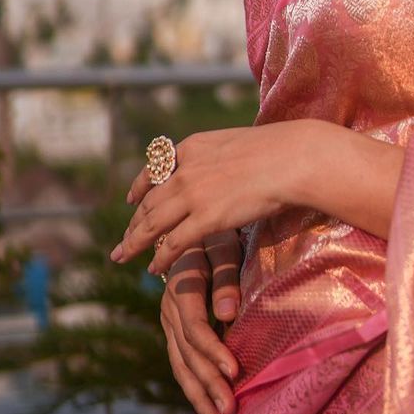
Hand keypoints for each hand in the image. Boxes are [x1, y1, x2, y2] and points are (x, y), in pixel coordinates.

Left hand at [111, 122, 310, 275]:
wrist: (290, 158)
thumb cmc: (277, 150)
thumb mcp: (236, 143)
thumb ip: (220, 157)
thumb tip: (225, 166)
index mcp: (193, 147)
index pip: (155, 169)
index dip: (140, 187)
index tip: (131, 199)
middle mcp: (185, 170)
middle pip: (150, 202)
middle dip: (133, 223)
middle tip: (123, 241)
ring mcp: (192, 194)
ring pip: (153, 224)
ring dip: (135, 243)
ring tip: (123, 257)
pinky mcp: (205, 218)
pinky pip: (173, 244)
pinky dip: (160, 258)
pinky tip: (154, 269)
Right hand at [160, 234, 241, 413]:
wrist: (193, 231)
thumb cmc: (216, 236)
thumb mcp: (223, 246)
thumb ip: (226, 278)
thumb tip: (229, 315)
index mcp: (180, 286)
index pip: (195, 327)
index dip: (214, 351)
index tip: (235, 372)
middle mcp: (169, 309)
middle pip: (187, 353)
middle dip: (209, 383)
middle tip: (229, 410)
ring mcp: (168, 322)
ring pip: (180, 364)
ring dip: (198, 395)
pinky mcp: (173, 331)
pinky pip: (180, 364)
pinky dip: (192, 388)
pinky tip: (206, 410)